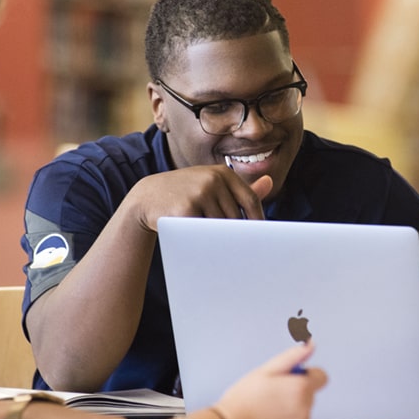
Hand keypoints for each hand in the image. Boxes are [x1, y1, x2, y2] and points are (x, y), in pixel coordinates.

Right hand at [128, 166, 273, 228]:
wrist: (148, 197)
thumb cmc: (187, 193)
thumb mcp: (212, 184)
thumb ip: (240, 188)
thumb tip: (270, 181)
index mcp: (223, 173)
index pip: (251, 200)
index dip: (257, 221)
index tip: (259, 237)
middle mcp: (213, 180)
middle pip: (237, 216)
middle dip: (234, 232)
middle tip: (231, 245)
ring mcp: (199, 193)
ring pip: (221, 226)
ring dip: (217, 237)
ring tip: (206, 237)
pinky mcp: (186, 209)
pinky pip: (204, 232)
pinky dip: (204, 239)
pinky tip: (197, 239)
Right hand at [214, 342, 326, 418]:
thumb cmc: (243, 400)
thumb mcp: (266, 370)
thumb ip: (292, 357)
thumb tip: (310, 345)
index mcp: (300, 388)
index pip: (321, 377)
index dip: (305, 376)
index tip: (291, 380)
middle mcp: (304, 410)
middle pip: (309, 397)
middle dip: (295, 394)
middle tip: (271, 397)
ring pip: (303, 416)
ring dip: (291, 413)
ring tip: (267, 414)